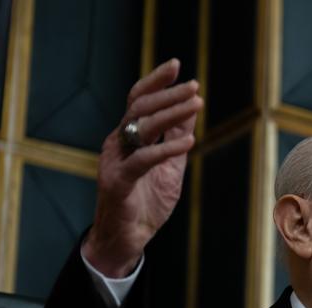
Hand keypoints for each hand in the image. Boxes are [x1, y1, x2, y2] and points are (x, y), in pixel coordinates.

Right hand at [82, 59, 202, 276]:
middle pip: (140, 107)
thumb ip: (177, 139)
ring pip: (141, 127)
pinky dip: (167, 149)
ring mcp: (115, 160)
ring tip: (197, 104)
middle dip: (168, 94)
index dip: (156, 81)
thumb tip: (192, 110)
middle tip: (194, 86)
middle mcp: (118, 143)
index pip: (139, 100)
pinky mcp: (118, 181)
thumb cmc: (146, 202)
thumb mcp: (170, 166)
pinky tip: (189, 142)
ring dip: (171, 114)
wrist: (127, 238)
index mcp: (128, 137)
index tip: (177, 66)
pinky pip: (143, 160)